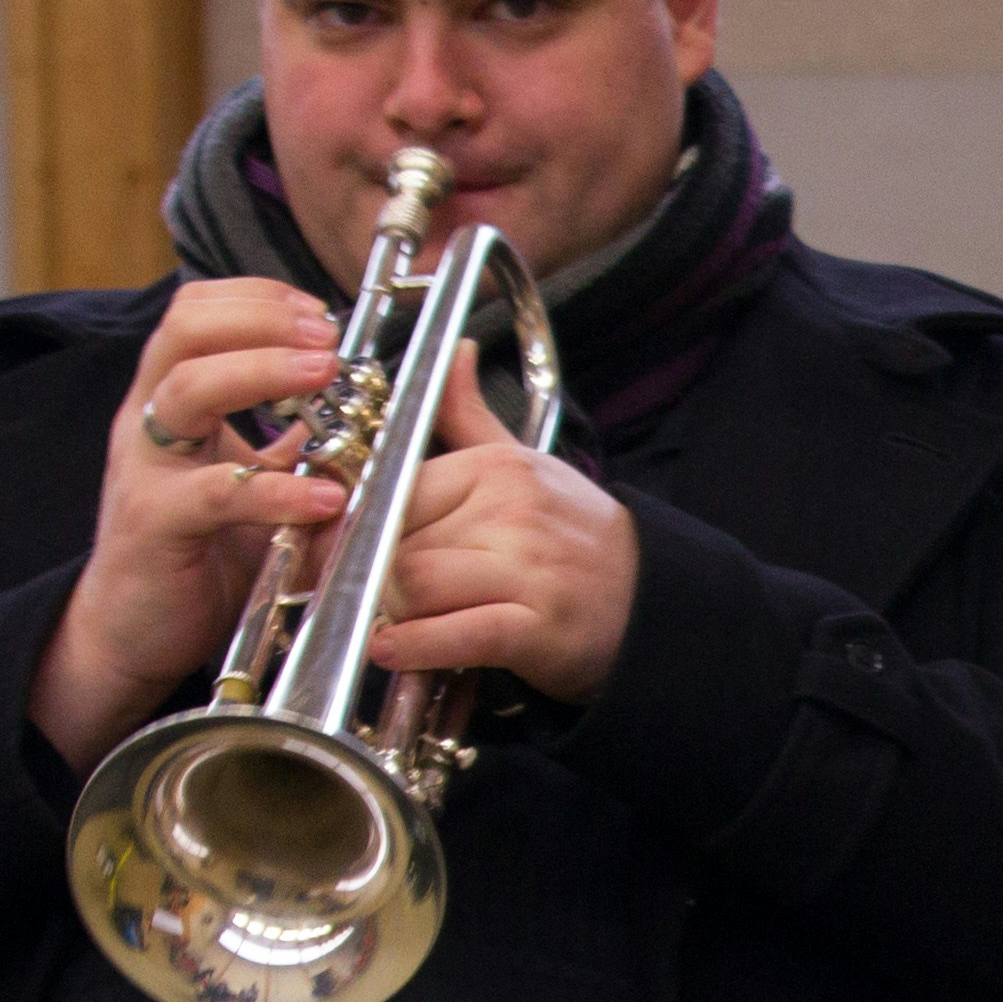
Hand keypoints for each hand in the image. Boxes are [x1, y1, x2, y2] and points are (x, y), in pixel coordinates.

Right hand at [33, 279, 353, 775]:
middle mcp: (147, 422)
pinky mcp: (156, 525)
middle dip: (262, 320)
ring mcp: (146, 470)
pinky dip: (275, 489)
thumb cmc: (196, 552)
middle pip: (186, 331)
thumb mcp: (246, 478)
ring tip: (327, 377)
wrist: (134, 629)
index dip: (256, 298)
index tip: (318, 311)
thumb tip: (349, 402)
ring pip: (189, 390)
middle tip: (327, 336)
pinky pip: (214, 493)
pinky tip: (322, 494)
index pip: (195, 312)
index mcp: (167, 400)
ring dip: (264, 372)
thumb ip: (286, 440)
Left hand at [367, 372, 641, 703]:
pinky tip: (395, 650)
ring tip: (392, 623)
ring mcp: (528, 570)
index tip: (348, 551)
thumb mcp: (525, 463)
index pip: (395, 492)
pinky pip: (456, 634)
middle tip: (371, 596)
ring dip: (391, 613)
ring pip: (415, 586)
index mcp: (497, 469)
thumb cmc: (577, 537)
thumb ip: (469, 414)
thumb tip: (452, 351)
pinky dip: (415, 646)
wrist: (654, 600)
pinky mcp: (537, 628)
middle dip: (372, 577)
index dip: (360, 528)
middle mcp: (512, 513)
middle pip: (396, 545)